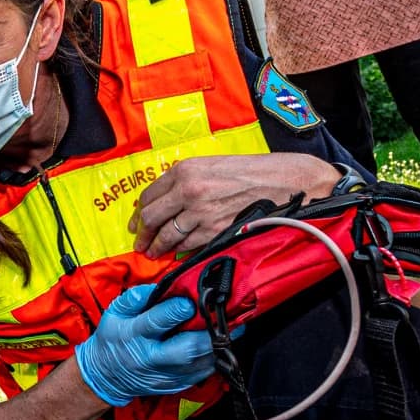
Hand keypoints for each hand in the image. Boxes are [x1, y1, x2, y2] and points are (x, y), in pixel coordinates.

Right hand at [73, 285, 215, 407]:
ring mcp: (164, 374)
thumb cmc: (114, 338)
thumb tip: (160, 286)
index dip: (177, 310)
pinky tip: (219, 345)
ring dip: (217, 346)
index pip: (157, 322)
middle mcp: (150, 357)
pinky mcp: (175, 384)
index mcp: (133, 334)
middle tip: (222, 317)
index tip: (191, 301)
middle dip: (208, 333)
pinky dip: (215, 358)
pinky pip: (202, 374)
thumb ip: (135, 297)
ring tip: (228, 329)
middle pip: (185, 349)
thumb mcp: (115, 312)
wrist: (107, 376)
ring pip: (199, 363)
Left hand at [130, 154, 337, 258]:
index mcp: (185, 170)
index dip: (139, 213)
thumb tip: (165, 203)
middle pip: (151, 218)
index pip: (149, 195)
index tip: (136, 224)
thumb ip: (186, 181)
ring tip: (154, 253)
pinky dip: (181, 252)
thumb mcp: (212, 165)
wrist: (283, 182)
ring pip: (167, 236)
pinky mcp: (215, 232)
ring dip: (158, 247)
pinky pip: (189, 246)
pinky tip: (177, 254)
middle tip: (141, 243)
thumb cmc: (251, 172)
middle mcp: (189, 191)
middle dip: (143, 235)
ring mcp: (201, 213)